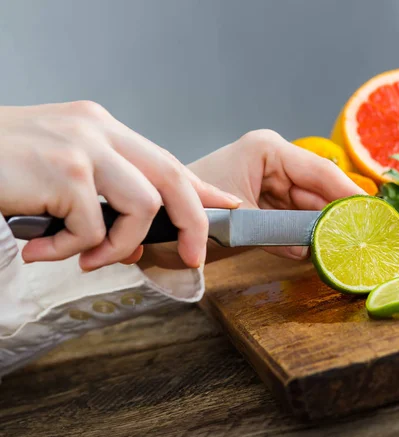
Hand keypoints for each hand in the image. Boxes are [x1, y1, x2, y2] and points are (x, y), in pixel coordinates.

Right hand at [0, 102, 240, 269]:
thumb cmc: (3, 163)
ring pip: (143, 208)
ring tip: (85, 259)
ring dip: (119, 247)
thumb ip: (101, 197)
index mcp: (103, 128)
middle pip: (173, 178)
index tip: (227, 206)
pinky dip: (69, 252)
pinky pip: (91, 230)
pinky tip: (41, 250)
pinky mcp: (63, 173)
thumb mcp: (62, 168)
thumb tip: (132, 244)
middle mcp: (99, 131)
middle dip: (193, 223)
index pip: (166, 159)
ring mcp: (83, 149)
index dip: (201, 187)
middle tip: (193, 257)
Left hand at [141, 129, 364, 267]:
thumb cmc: (190, 205)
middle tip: (366, 234)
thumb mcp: (237, 219)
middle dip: (339, 212)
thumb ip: (276, 233)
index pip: (319, 171)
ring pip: (308, 203)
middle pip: (318, 188)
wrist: (162, 212)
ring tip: (348, 245)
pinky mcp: (266, 195)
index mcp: (267, 150)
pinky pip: (293, 214)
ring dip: (323, 225)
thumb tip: (309, 250)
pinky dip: (304, 230)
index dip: (348, 193)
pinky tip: (320, 246)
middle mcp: (274, 160)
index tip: (373, 211)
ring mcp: (271, 177)